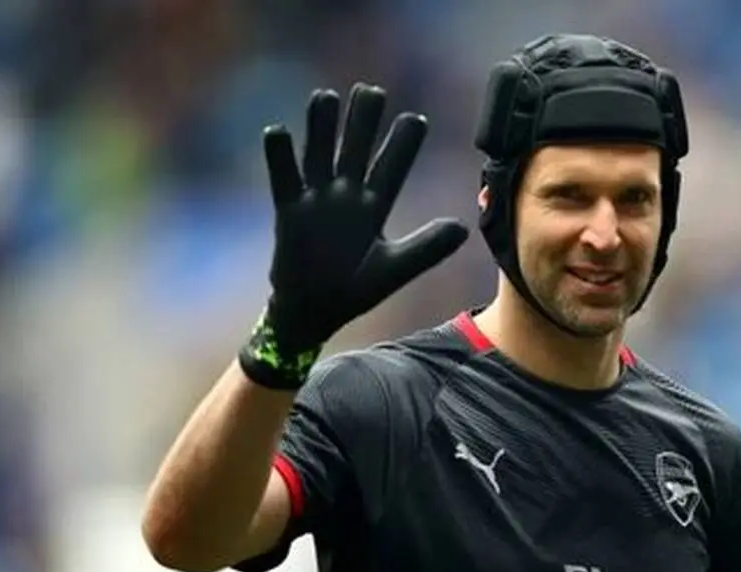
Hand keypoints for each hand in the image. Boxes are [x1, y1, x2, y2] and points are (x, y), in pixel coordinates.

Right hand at [240, 83, 468, 387]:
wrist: (314, 312)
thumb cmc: (355, 290)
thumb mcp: (395, 268)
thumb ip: (427, 247)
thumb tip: (463, 227)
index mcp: (374, 208)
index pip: (392, 169)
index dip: (402, 145)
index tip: (415, 119)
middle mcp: (346, 197)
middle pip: (355, 152)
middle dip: (362, 123)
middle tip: (370, 91)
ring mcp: (316, 202)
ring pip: (320, 156)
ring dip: (322, 129)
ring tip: (325, 96)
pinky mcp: (289, 213)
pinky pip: (283, 180)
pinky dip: (280, 157)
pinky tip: (277, 131)